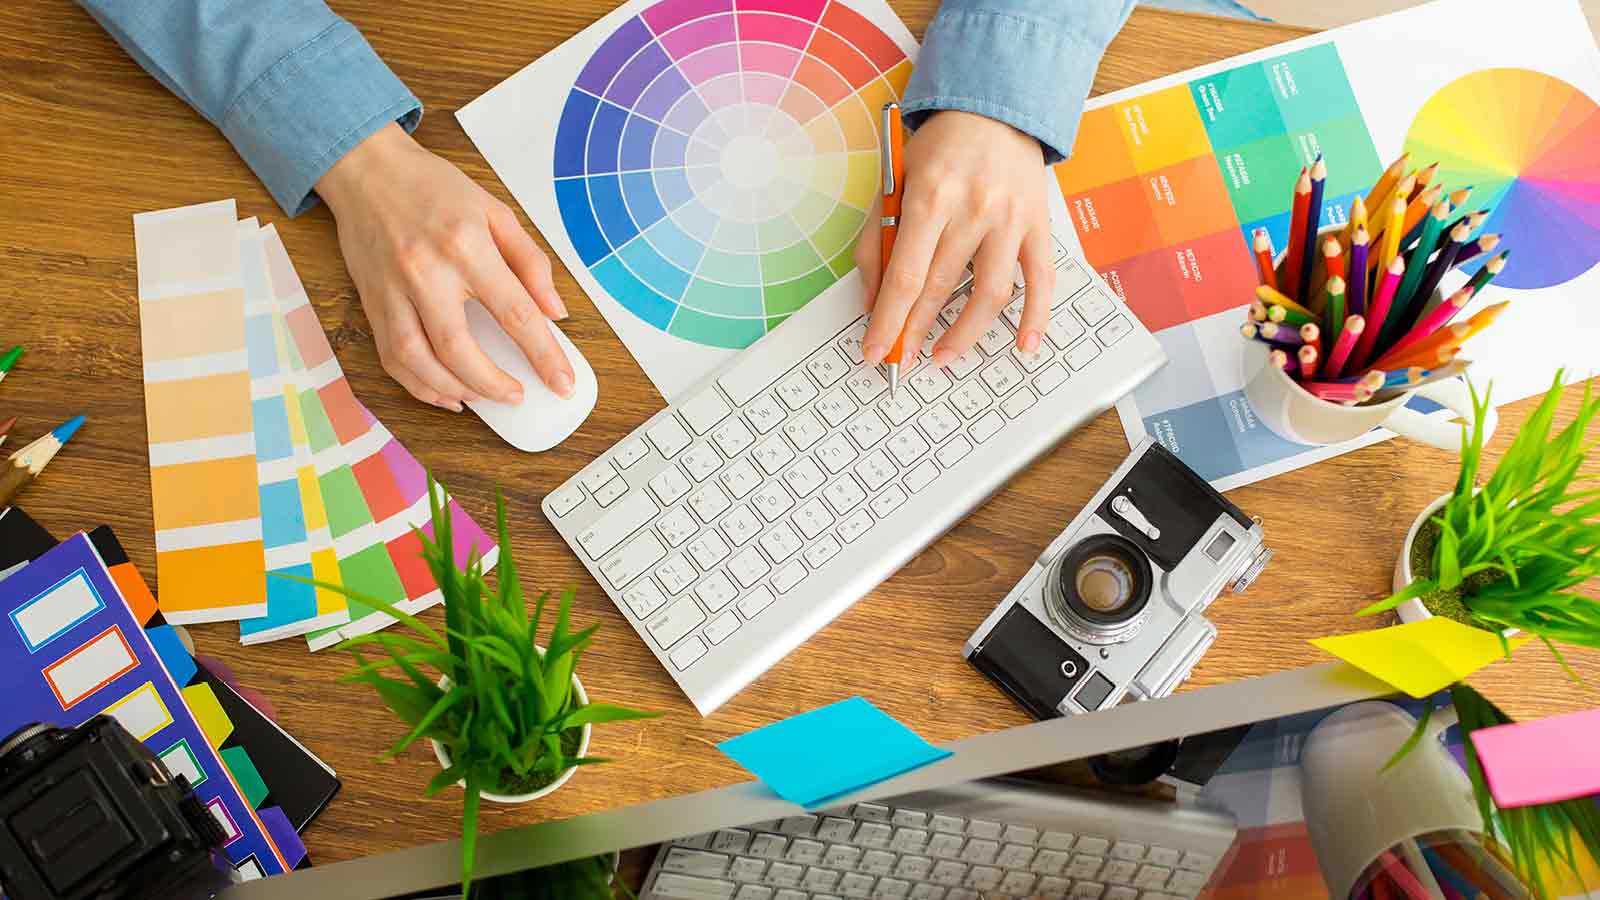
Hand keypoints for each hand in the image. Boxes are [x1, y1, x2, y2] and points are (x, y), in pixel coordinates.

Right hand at [315, 123, 573, 410]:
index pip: (514, 312)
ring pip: (418, 360)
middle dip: (493, 384)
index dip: (543, 355)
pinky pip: (391, 357)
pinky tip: (445, 392)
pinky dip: (419, 384)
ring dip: (454, 389)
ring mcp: (393, 290)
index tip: (562, 383)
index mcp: (466, 245)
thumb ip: (530, 262)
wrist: (366, 169)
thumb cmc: (432, 187)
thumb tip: (555, 312)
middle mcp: (425, 271)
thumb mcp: (495, 211)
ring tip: (483, 398)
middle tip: (517, 396)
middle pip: (459, 348)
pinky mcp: (371, 302)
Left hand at [855, 110, 1053, 369]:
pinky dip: (1035, 317)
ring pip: (990, 294)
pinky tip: (1023, 345)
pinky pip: (1041, 280)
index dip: (888, 321)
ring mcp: (1011, 220)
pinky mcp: (1039, 226)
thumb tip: (873, 303)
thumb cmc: (938, 150)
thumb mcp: (893, 183)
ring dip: (965, 334)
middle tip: (901, 360)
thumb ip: (877, 241)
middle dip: (915, 331)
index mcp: (930, 196)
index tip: (875, 352)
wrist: (995, 108)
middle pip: (941, 288)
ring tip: (943, 356)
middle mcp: (973, 209)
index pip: (905, 276)